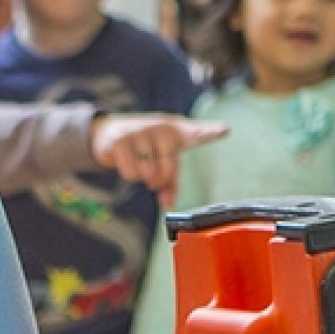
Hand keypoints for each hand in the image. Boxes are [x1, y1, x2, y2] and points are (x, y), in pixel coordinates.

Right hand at [90, 114, 227, 205]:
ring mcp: (140, 132)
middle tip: (152, 174)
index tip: (224, 130)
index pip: (196, 132)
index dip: (210, 131)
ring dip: (143, 177)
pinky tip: (126, 162)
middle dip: (159, 180)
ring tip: (139, 165)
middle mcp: (160, 129)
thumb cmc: (144, 147)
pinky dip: (129, 174)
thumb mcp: (161, 160)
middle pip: (167, 170)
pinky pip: (131, 172)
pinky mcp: (121, 140)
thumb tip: (167, 205)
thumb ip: (170, 183)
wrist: (110, 131)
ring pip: (148, 173)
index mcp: (176, 132)